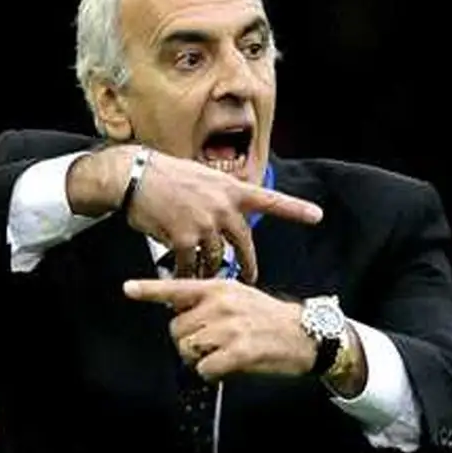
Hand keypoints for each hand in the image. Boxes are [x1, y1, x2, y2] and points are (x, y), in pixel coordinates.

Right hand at [70, 146, 322, 283]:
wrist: (134, 176)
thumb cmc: (165, 176)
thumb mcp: (203, 178)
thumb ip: (221, 197)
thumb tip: (230, 215)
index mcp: (230, 189)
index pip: (269, 200)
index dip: (295, 209)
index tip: (317, 215)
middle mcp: (223, 206)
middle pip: (244, 244)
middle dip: (247, 264)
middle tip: (249, 277)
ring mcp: (205, 223)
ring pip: (216, 258)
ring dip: (208, 268)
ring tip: (200, 274)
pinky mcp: (184, 238)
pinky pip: (191, 265)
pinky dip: (185, 272)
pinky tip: (180, 275)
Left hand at [123, 278, 315, 380]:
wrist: (305, 335)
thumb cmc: (270, 319)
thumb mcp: (239, 297)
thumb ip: (209, 302)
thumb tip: (180, 313)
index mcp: (220, 288)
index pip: (178, 288)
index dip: (150, 290)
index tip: (128, 288)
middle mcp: (222, 304)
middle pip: (177, 329)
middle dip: (187, 342)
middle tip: (210, 345)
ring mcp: (230, 328)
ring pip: (188, 350)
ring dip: (199, 359)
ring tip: (222, 354)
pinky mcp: (239, 351)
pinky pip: (205, 369)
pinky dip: (212, 374)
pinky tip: (228, 367)